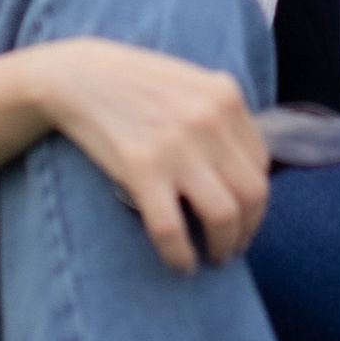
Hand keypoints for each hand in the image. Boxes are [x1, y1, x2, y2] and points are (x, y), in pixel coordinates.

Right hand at [35, 36, 271, 272]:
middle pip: (253, 194)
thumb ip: (220, 117)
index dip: (255, 199)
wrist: (77, 76)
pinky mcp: (142, 169)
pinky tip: (181, 264)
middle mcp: (210, 119)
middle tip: (233, 246)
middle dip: (247, 229)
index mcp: (226, 96)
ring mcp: (177, 146)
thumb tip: (245, 170)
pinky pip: (172, 230)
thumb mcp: (190, 84)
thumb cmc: (135, 83)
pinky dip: (181, 257)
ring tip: (213, 257)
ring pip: (223, 216)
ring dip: (223, 247)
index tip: (242, 216)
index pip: (261, 164)